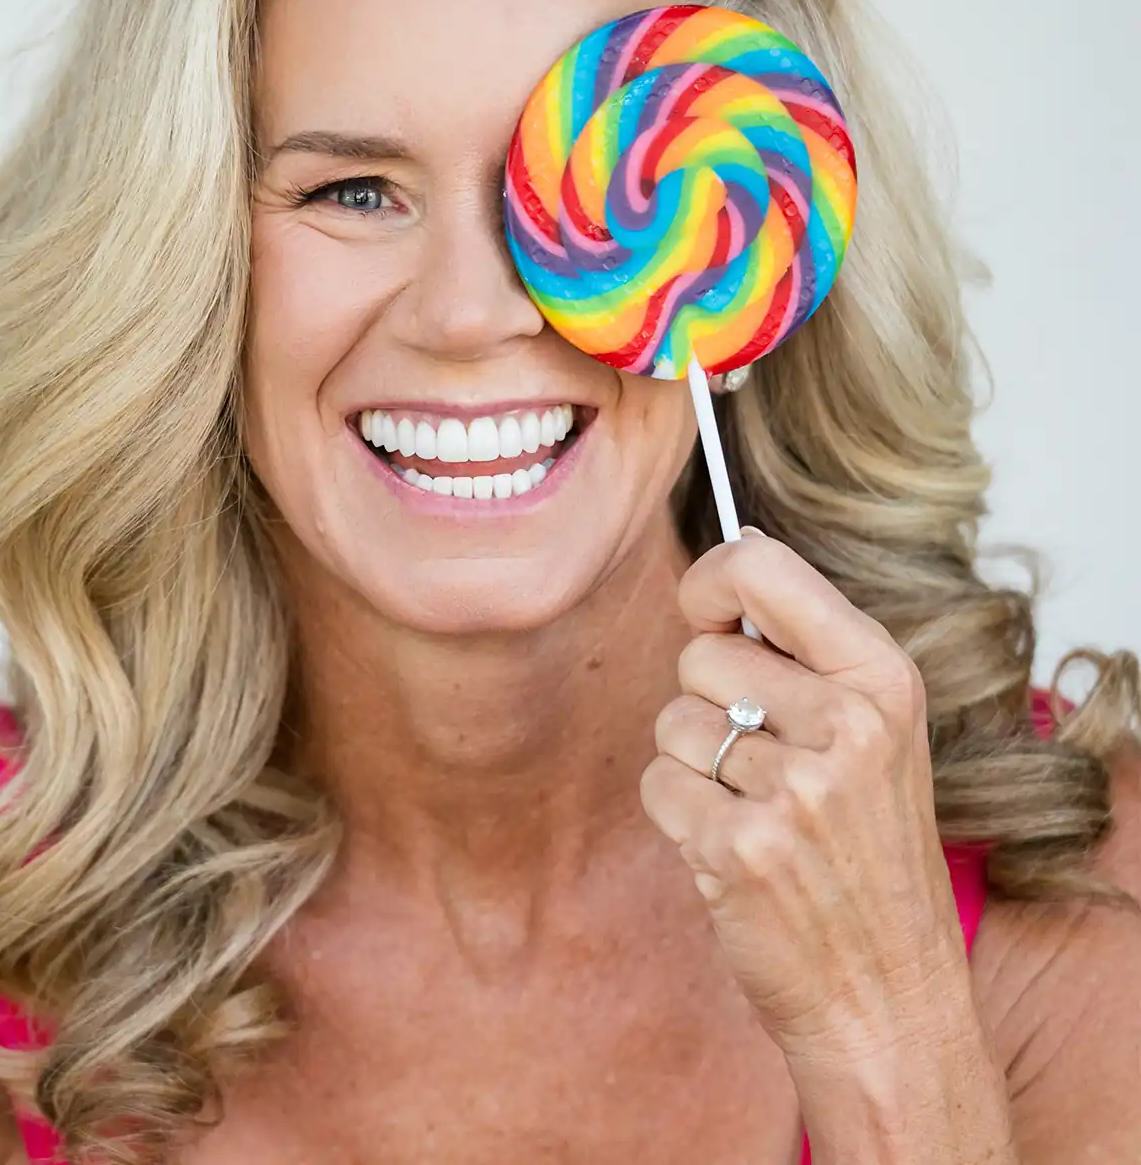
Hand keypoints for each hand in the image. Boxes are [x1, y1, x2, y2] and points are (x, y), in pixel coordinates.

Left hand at [638, 531, 968, 1067]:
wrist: (892, 998)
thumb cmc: (868, 854)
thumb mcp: (876, 733)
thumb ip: (807, 648)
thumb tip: (735, 551)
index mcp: (883, 679)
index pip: (762, 567)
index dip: (710, 582)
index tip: (706, 615)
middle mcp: (848, 726)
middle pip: (699, 656)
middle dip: (709, 704)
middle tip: (763, 765)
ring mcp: (796, 790)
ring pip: (673, 723)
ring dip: (695, 767)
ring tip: (758, 813)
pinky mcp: (742, 848)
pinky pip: (659, 783)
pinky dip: (680, 815)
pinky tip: (735, 851)